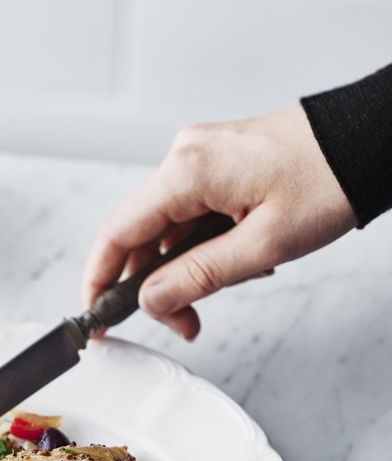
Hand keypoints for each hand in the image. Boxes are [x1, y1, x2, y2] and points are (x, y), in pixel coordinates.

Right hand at [82, 105, 356, 338]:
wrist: (370, 138)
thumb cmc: (330, 179)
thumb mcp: (263, 245)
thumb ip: (198, 276)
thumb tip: (150, 300)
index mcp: (186, 171)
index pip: (117, 233)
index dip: (99, 281)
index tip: (95, 318)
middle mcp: (184, 157)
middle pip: (141, 235)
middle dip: (155, 285)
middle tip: (184, 322)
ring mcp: (199, 157)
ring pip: (167, 228)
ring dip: (185, 268)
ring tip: (227, 287)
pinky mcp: (217, 163)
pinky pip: (191, 212)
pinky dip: (203, 244)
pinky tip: (237, 258)